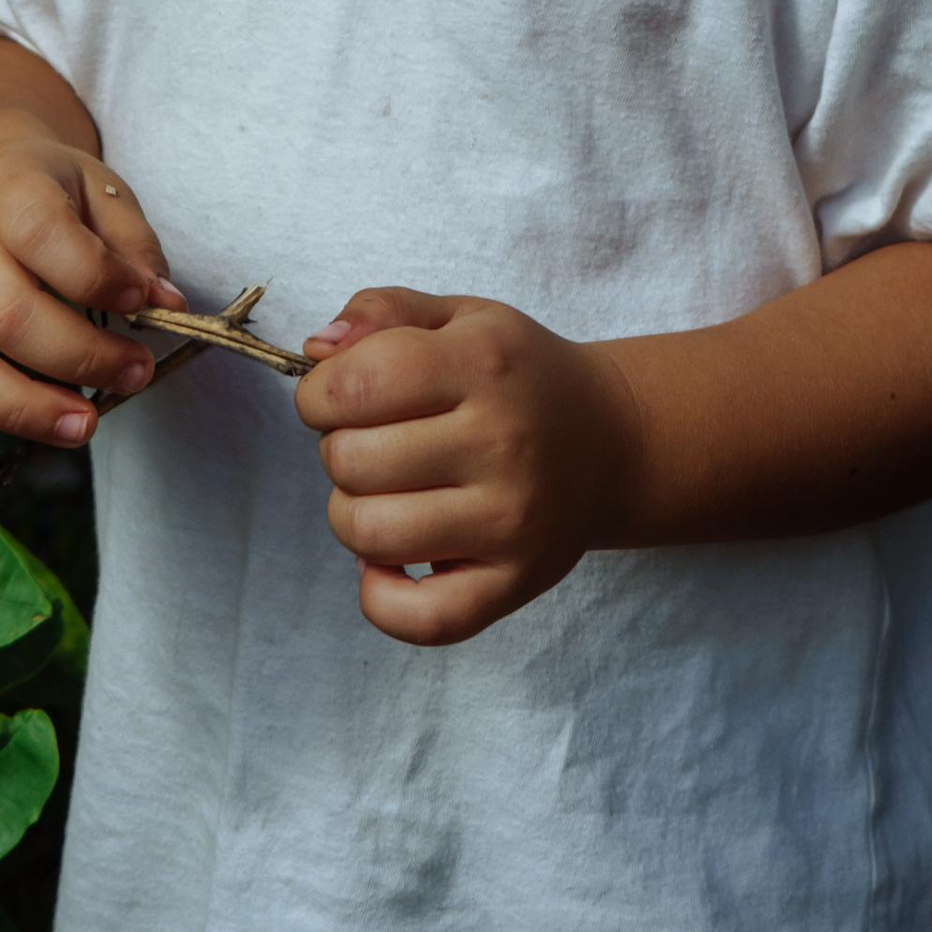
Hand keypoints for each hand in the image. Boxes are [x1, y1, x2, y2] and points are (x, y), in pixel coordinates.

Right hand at [0, 67, 178, 479]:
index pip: (42, 234)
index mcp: (1, 189)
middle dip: (80, 360)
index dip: (98, 277)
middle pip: (3, 316)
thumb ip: (131, 244)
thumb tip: (164, 303)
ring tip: (84, 426)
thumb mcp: (98, 191)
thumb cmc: (45, 195)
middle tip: (134, 375)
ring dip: (22, 410)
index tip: (145, 303)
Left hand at [294, 289, 645, 645]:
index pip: (355, 385)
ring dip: (351, 512)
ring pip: (368, 533)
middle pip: (350, 460)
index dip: (319, 393)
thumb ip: (384, 312)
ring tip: (384, 492)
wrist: (613, 441)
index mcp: (484, 363)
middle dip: (338, 448)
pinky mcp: (515, 582)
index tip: (334, 397)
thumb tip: (318, 349)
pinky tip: (390, 559)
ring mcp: (511, 521)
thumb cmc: (519, 377)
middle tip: (374, 442)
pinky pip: (417, 618)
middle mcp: (502, 442)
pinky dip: (379, 595)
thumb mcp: (461, 318)